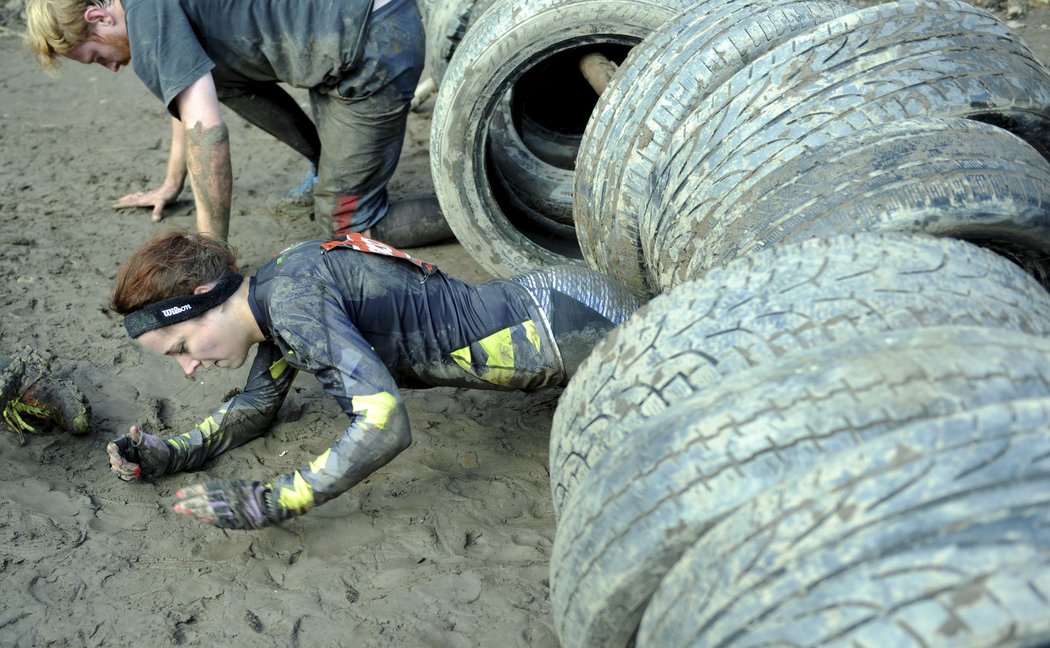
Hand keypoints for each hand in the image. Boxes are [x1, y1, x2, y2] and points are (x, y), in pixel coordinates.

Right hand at [106, 425, 170, 480]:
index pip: (112, 448)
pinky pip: (122, 475)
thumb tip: (133, 427)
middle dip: (123, 467)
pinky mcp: (128, 469)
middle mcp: (122, 451)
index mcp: (125, 442)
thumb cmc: (157, 447)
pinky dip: (128, 477)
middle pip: (113, 460)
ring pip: (116, 469)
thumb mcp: (149, 443)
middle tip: (137, 468)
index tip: (120, 463)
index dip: (114, 456)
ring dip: (126, 473)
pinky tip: (137, 475)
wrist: (166, 459)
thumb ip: (139, 437)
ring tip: (139, 471)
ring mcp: (124, 460)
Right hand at [113, 182, 182, 222]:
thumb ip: (158, 210)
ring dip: (128, 198)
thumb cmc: (168, 195)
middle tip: (113, 203)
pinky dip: (136, 195)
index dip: (121, 204)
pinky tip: (138, 194)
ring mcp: (148, 195)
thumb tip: (154, 220)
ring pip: (135, 196)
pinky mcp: (153, 194)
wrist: (173, 185)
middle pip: (130, 199)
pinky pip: (141, 195)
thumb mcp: (162, 203)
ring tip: (122, 199)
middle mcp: (144, 197)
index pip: (130, 203)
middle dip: (122, 201)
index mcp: (144, 200)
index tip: (112, 205)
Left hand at [172, 479, 286, 529]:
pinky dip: (210, 520)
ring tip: (184, 513)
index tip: (178, 494)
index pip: (205, 488)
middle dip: (189, 503)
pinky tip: (201, 519)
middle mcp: (228, 496)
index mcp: (230, 485)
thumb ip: (226, 489)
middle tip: (176, 507)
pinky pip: (219, 520)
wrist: (273, 503)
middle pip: (204, 500)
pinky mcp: (235, 520)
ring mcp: (231, 509)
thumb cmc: (258, 491)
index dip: (191, 491)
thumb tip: (208, 494)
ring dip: (195, 512)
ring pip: (209, 510)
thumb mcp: (241, 485)